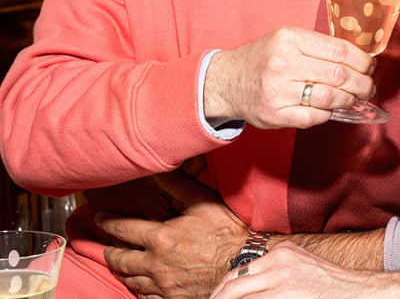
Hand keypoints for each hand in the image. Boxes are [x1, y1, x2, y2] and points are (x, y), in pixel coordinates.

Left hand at [98, 169, 246, 297]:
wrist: (242, 264)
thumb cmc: (225, 232)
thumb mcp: (203, 202)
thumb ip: (178, 186)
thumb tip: (160, 170)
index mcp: (161, 238)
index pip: (123, 229)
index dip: (108, 222)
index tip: (100, 218)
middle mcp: (155, 264)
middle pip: (120, 259)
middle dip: (109, 251)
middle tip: (105, 246)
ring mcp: (162, 285)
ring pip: (129, 279)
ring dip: (120, 270)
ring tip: (118, 263)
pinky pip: (144, 296)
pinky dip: (137, 287)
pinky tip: (138, 282)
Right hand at [204, 25, 375, 129]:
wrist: (226, 81)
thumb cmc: (264, 58)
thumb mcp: (287, 39)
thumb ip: (318, 46)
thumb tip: (358, 59)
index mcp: (290, 38)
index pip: (339, 50)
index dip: (362, 60)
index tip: (369, 66)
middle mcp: (283, 62)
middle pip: (338, 75)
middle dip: (362, 83)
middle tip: (368, 86)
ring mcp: (278, 90)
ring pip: (329, 98)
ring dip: (349, 100)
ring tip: (354, 98)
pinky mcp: (274, 114)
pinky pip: (314, 117)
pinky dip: (328, 114)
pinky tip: (331, 108)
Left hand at [210, 243, 399, 298]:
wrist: (355, 291)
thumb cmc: (328, 285)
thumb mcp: (299, 267)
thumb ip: (276, 271)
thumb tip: (249, 285)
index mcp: (281, 251)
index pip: (240, 270)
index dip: (223, 289)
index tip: (215, 298)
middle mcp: (278, 260)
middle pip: (233, 281)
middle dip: (218, 297)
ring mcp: (281, 277)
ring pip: (238, 292)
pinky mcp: (285, 293)